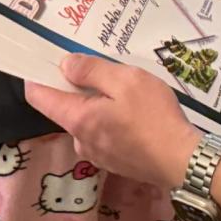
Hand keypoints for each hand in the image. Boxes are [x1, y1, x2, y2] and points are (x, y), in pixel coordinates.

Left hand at [25, 54, 201, 190]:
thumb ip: (92, 70)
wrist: (181, 159)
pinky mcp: (113, 161)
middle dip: (79, 88)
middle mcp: (80, 140)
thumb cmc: (153, 116)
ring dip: (98, 105)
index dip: (38, 75)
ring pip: (86, 120)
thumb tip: (65, 64)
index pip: (38, 97)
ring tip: (128, 94)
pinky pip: (102, 134)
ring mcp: (96, 154)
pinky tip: (135, 115)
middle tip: (107, 72)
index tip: (47, 59)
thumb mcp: (126, 80)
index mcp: (77, 119)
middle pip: (65, 107)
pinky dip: (110, 120)